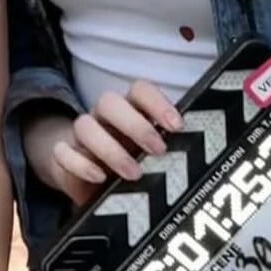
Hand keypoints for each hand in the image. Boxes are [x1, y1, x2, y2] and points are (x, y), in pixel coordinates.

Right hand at [25, 81, 182, 207]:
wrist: (89, 180)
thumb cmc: (132, 162)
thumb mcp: (153, 156)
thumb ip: (173, 148)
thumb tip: (209, 153)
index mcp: (129, 109)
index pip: (139, 89)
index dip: (157, 102)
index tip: (177, 126)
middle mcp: (104, 117)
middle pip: (109, 101)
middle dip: (135, 125)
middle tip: (159, 150)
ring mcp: (81, 136)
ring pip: (84, 125)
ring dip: (110, 149)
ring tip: (134, 174)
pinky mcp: (64, 157)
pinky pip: (62, 152)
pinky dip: (80, 163)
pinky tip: (99, 177)